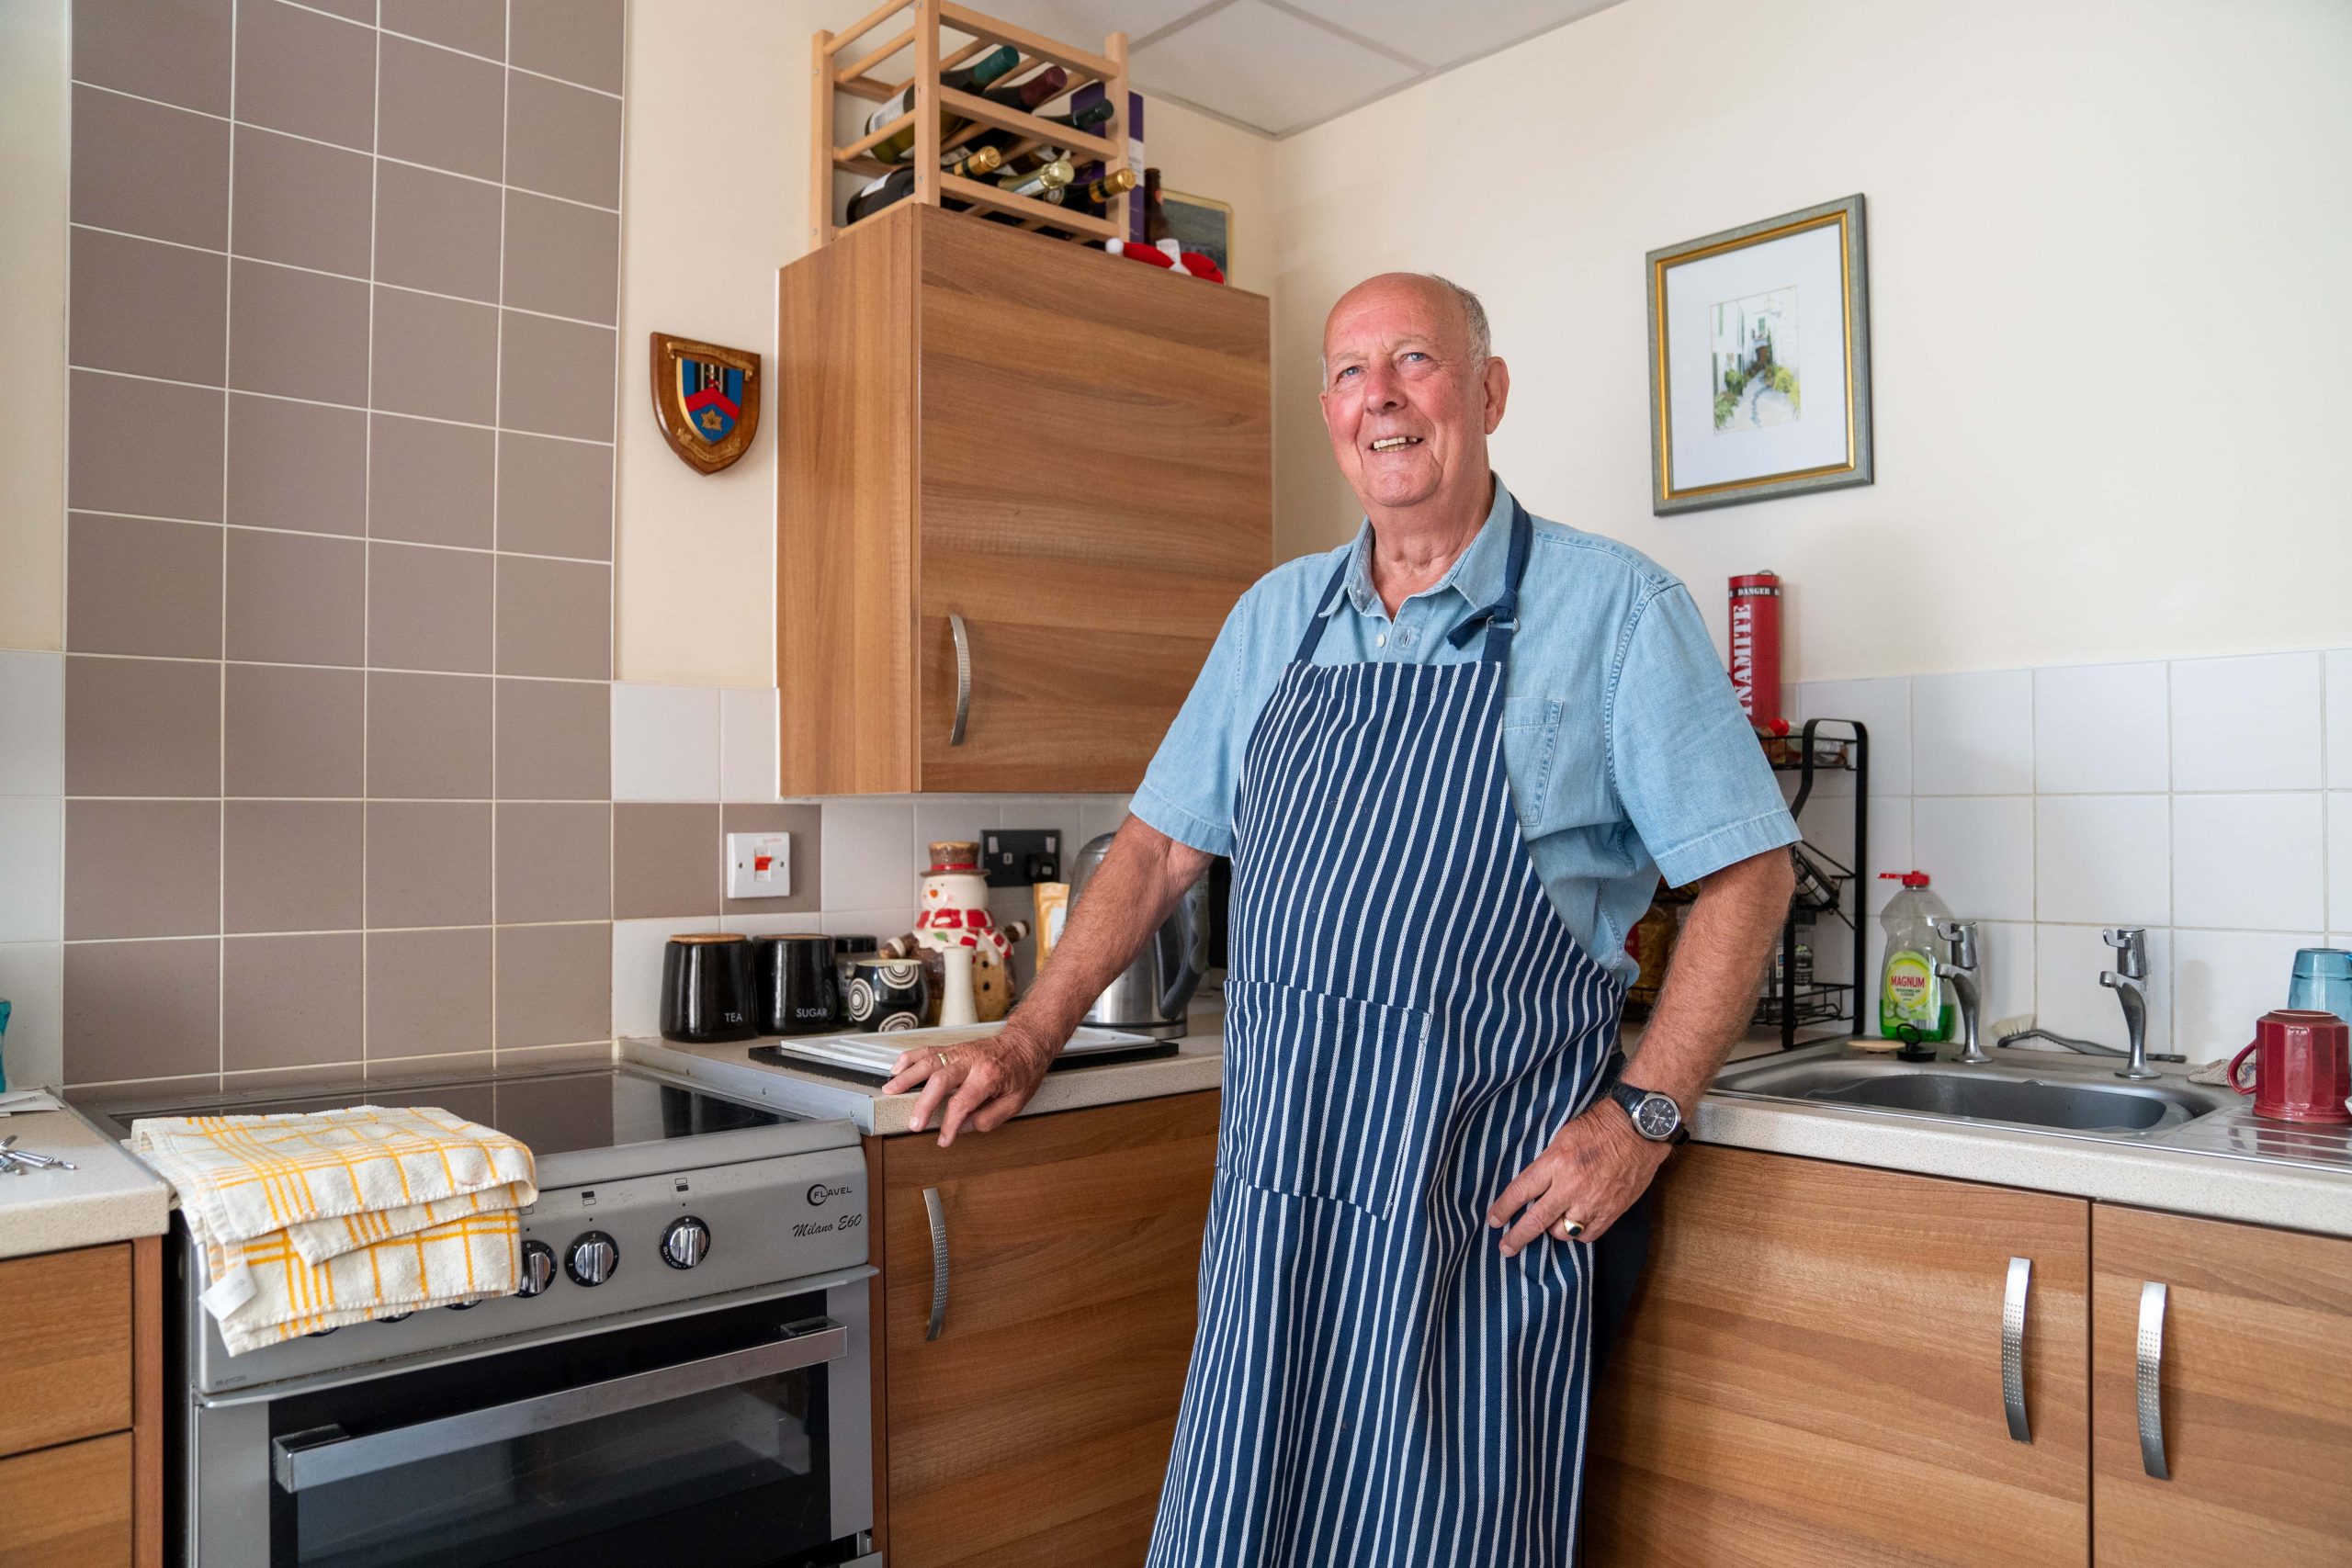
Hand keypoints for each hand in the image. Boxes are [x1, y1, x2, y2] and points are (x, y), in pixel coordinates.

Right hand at [880, 1021, 1057, 1145]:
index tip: (944, 1139)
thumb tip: (961, 1127)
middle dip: (923, 1104)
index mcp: (989, 1075)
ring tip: (889, 1090)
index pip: (962, 1103)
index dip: (950, 1124)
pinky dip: (909, 1058)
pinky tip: (896, 1069)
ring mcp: (959, 1052)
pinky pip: (926, 1050)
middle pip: (939, 1080)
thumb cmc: (1021, 1072)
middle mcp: (971, 1061)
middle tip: (913, 1124)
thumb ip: (988, 1118)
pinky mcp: (952, 1048)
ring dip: (906, 1077)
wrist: (1025, 1043)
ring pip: (928, 1061)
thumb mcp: (1015, 1102)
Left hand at [1486, 1101, 1670, 1257]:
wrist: (1638, 1130)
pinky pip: (1587, 1235)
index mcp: (1555, 1163)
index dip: (1503, 1209)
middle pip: (1536, 1220)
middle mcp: (1570, 1186)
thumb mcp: (1562, 1137)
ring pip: (1563, 1232)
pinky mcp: (1612, 1212)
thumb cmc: (1599, 1126)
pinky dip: (1579, 1232)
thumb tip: (1534, 1188)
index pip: (1520, 1192)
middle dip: (1517, 1237)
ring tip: (1552, 1223)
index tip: (1494, 1221)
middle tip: (1505, 1248)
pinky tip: (1576, 1225)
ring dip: (1553, 1230)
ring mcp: (1592, 1202)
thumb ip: (1547, 1164)